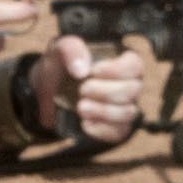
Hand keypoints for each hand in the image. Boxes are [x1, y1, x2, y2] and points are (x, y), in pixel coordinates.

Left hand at [31, 34, 146, 144]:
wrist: (47, 91)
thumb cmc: (60, 65)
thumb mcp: (59, 49)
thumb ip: (71, 50)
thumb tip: (82, 70)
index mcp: (121, 60)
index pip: (135, 65)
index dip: (117, 70)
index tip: (93, 71)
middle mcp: (129, 83)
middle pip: (133, 90)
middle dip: (106, 91)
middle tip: (82, 89)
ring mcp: (124, 106)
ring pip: (129, 113)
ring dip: (103, 111)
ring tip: (80, 107)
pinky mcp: (115, 127)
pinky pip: (119, 133)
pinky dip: (101, 130)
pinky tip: (84, 122)